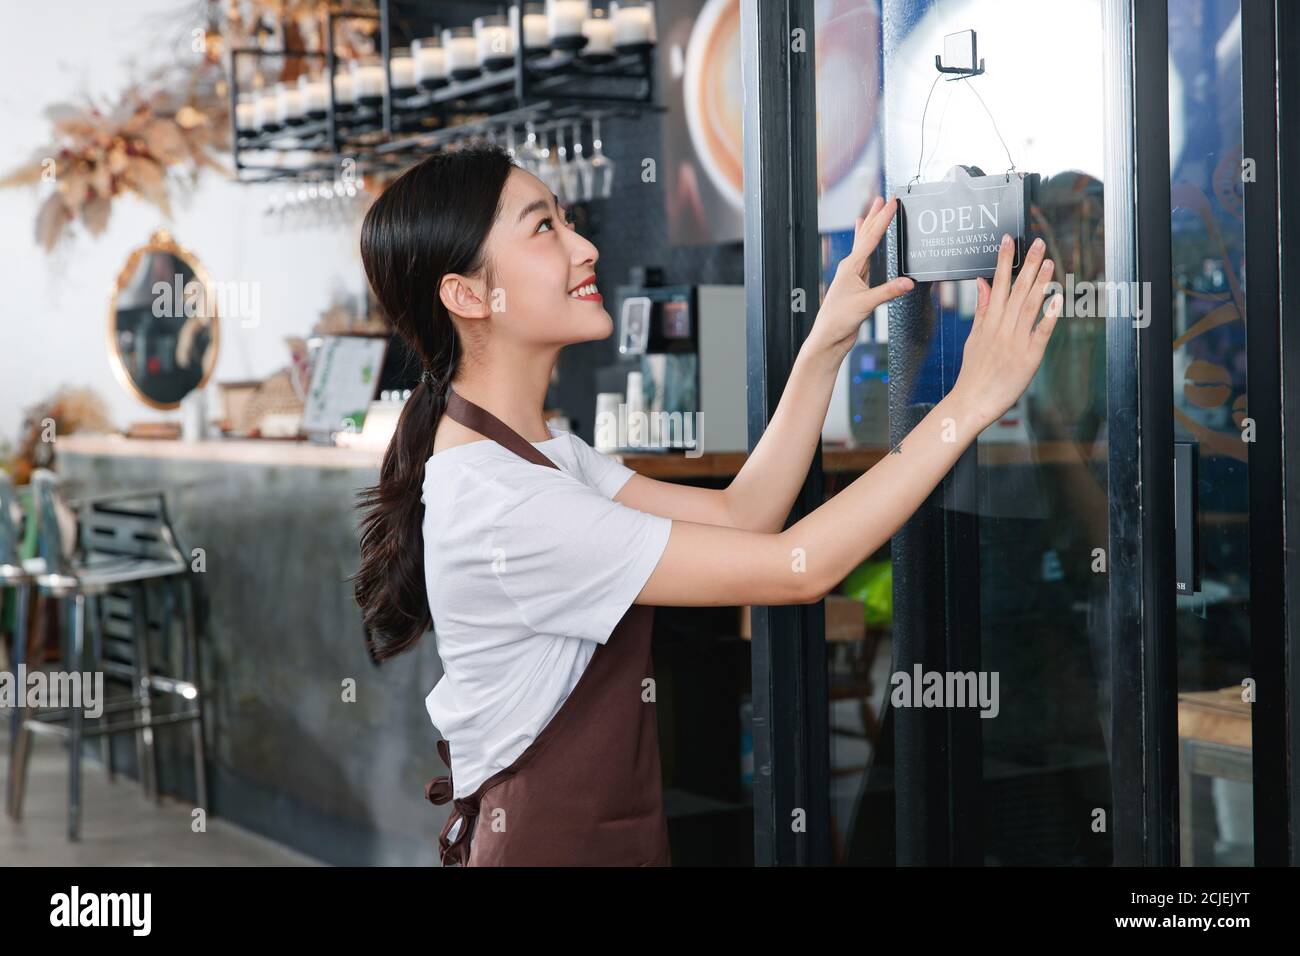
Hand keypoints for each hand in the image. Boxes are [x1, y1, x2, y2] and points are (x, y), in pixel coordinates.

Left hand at [808, 196, 915, 355]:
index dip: (883, 219)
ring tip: (874, 213)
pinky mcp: (857, 287)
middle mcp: (850, 268)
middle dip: (875, 216)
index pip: (870, 238)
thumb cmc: (839, 321)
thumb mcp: (866, 304)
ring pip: (864, 246)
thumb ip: (888, 292)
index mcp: (850, 267)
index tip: (892, 203)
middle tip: (883, 198)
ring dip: (871, 229)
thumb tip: (909, 282)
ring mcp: (853, 276)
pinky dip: (869, 249)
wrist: (829, 338)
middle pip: (865, 236)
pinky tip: (868, 246)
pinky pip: (866, 261)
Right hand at [950, 234, 1062, 429]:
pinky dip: (1048, 316)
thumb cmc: (974, 373)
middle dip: (1027, 265)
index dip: (1004, 261)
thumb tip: (982, 282)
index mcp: (989, 322)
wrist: (972, 402)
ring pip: (1029, 307)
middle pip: (1016, 290)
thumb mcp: (973, 338)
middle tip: (1037, 243)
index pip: (998, 284)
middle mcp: (1002, 328)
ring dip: (1039, 283)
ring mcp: (1015, 342)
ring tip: (1048, 262)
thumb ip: (982, 309)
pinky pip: (1041, 333)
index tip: (1009, 240)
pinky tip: (1057, 300)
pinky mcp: (1029, 357)